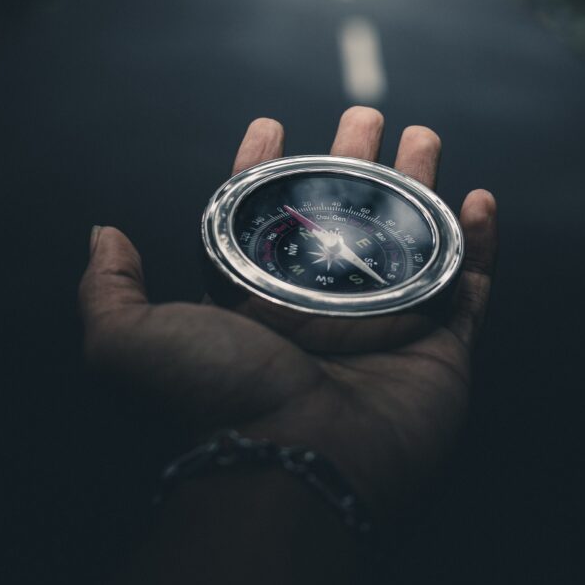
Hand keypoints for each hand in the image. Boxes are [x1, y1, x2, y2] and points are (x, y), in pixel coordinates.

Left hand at [79, 107, 496, 519]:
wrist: (297, 470)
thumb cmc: (215, 401)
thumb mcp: (128, 343)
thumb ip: (109, 289)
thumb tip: (103, 233)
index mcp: (258, 302)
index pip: (265, 219)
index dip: (266, 167)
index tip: (270, 123)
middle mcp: (321, 310)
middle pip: (345, 216)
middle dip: (355, 161)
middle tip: (365, 115)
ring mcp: (385, 327)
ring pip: (410, 240)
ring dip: (420, 186)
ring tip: (422, 136)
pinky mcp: (440, 348)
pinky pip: (470, 287)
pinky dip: (481, 245)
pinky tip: (479, 200)